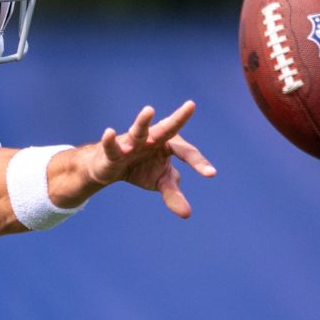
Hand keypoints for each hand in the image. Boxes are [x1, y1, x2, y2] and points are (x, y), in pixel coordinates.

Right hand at [85, 100, 215, 217]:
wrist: (111, 168)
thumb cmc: (142, 168)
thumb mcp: (161, 183)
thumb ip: (174, 195)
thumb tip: (187, 214)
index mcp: (168, 144)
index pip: (186, 152)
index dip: (198, 163)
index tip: (211, 174)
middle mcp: (152, 139)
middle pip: (167, 129)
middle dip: (178, 118)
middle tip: (191, 105)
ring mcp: (132, 142)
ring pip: (139, 131)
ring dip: (143, 121)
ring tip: (149, 110)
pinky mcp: (113, 151)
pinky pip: (112, 145)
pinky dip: (110, 140)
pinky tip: (109, 132)